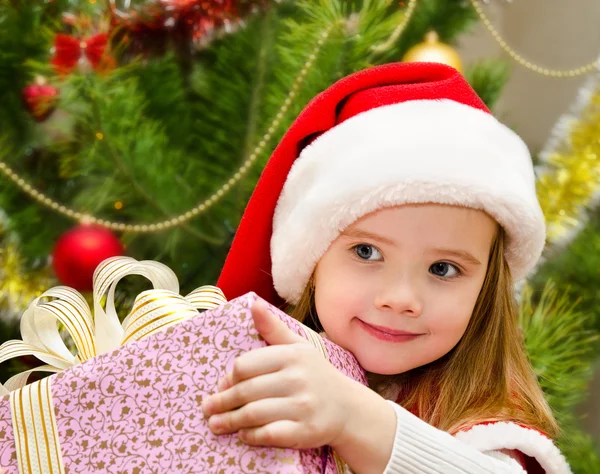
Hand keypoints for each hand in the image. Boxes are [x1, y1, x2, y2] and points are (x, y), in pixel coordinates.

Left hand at [201, 299, 359, 448]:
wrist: (348, 408)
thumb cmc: (315, 374)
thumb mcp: (297, 347)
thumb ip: (273, 328)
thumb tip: (253, 303)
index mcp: (291, 356)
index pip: (245, 365)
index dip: (228, 377)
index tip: (221, 386)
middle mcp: (297, 379)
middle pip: (246, 390)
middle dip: (222, 401)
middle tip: (208, 408)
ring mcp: (303, 405)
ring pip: (254, 413)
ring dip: (230, 421)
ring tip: (216, 424)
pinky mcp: (306, 430)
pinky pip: (270, 434)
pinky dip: (252, 435)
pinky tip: (243, 434)